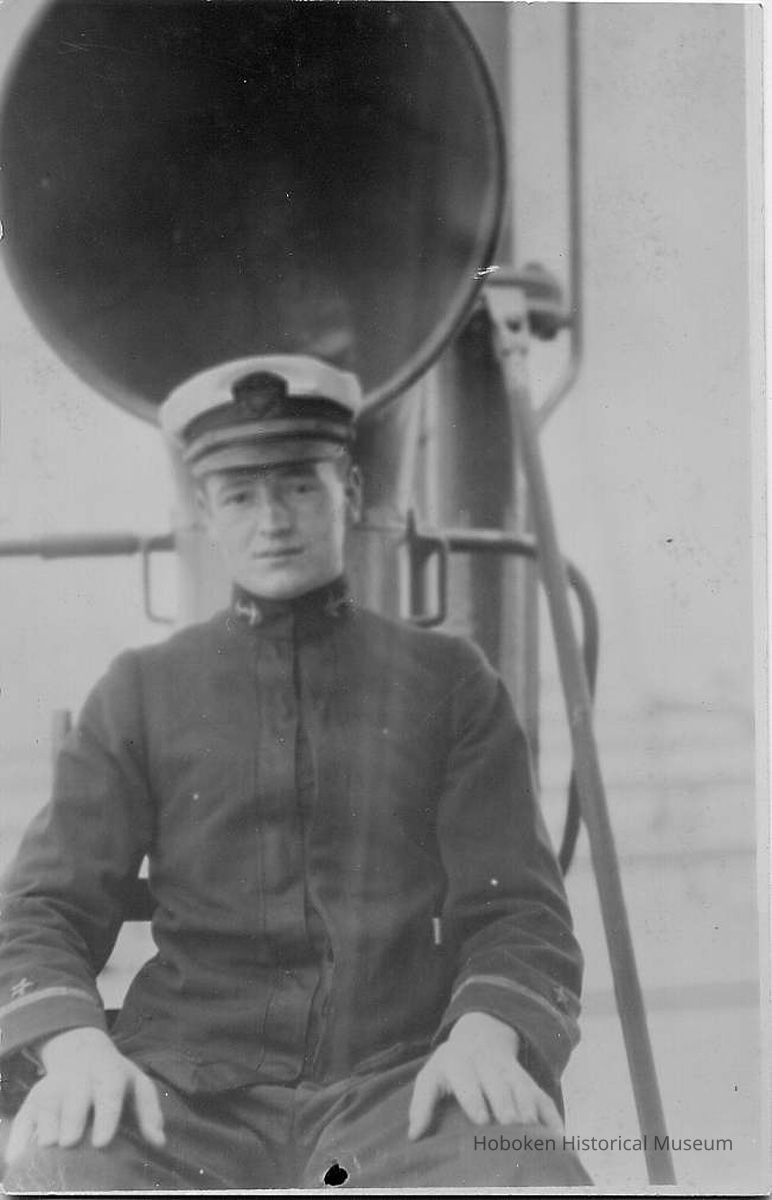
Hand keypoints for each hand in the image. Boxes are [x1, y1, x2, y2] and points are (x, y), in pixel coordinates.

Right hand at [6, 1026, 164, 1161]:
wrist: (82, 1051)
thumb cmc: (114, 1077)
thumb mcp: (137, 1085)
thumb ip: (149, 1111)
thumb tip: (159, 1142)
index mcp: (109, 1074)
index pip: (109, 1094)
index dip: (106, 1117)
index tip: (102, 1142)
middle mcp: (79, 1079)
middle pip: (75, 1099)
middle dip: (72, 1120)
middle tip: (71, 1142)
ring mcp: (54, 1087)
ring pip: (47, 1105)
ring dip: (46, 1126)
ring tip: (48, 1148)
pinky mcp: (34, 1097)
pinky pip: (23, 1117)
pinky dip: (19, 1136)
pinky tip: (18, 1158)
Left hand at [408, 1011, 562, 1140]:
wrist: (479, 1038)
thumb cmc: (450, 1069)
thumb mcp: (431, 1078)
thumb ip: (421, 1104)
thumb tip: (414, 1135)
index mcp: (460, 1062)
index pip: (467, 1079)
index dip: (475, 1098)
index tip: (481, 1119)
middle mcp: (487, 1063)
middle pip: (498, 1082)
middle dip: (504, 1102)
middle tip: (509, 1124)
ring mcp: (510, 1070)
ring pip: (522, 1086)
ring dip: (528, 1106)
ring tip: (531, 1128)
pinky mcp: (527, 1080)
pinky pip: (542, 1095)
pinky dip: (551, 1114)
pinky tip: (556, 1134)